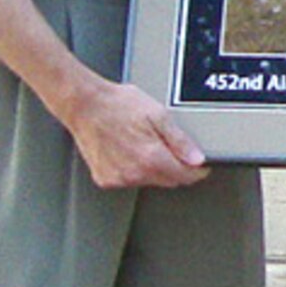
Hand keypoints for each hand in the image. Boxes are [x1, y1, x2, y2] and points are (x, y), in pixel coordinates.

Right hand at [61, 78, 210, 189]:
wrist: (85, 105)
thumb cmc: (118, 105)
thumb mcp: (158, 114)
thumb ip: (180, 140)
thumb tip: (197, 158)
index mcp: (151, 158)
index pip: (184, 177)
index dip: (196, 170)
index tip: (200, 165)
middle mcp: (134, 173)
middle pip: (168, 181)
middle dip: (175, 168)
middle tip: (170, 146)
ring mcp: (118, 178)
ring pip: (148, 181)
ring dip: (153, 168)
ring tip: (143, 142)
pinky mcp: (104, 179)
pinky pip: (128, 180)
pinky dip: (133, 169)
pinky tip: (128, 150)